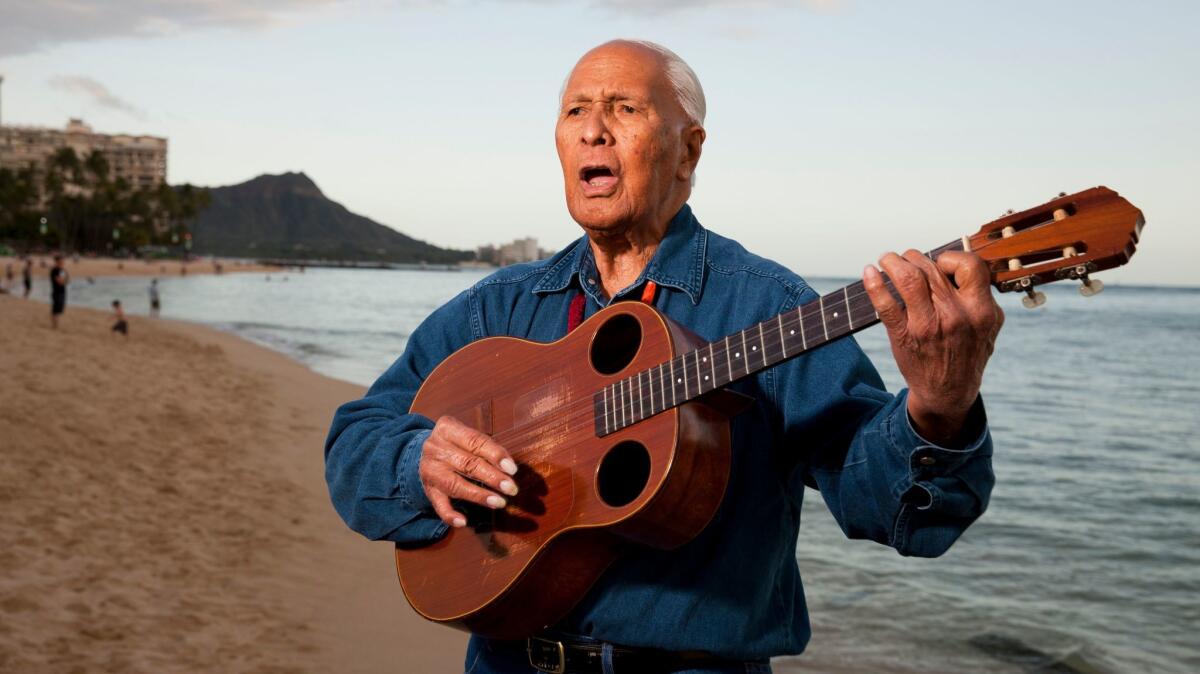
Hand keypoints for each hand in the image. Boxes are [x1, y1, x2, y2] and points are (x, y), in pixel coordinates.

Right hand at [419, 416, 518, 527]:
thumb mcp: (468, 437)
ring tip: (499, 502)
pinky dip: (449, 515)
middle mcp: (434, 448)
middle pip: (467, 464)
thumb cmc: (458, 444)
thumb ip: (487, 448)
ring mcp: (430, 470)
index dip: (495, 455)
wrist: (429, 453)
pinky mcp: (428, 489)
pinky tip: (463, 522)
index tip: (512, 469)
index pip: (475, 441)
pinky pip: (438, 504)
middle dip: (492, 477)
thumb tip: (510, 468)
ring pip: (455, 484)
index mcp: (447, 428)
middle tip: (511, 488)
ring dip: (478, 495)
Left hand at [863, 250, 1003, 444]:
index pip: (969, 265)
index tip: (939, 264)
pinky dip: (874, 284)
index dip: (951, 258)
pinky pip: (886, 304)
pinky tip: (868, 274)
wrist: (949, 393)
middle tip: (905, 260)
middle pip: (931, 268)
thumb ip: (979, 297)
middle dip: (914, 258)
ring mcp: (929, 325)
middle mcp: (956, 315)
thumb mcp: (987, 326)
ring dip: (893, 262)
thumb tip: (959, 265)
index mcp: (981, 310)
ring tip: (887, 260)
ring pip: (908, 277)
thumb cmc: (966, 355)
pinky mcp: (905, 335)